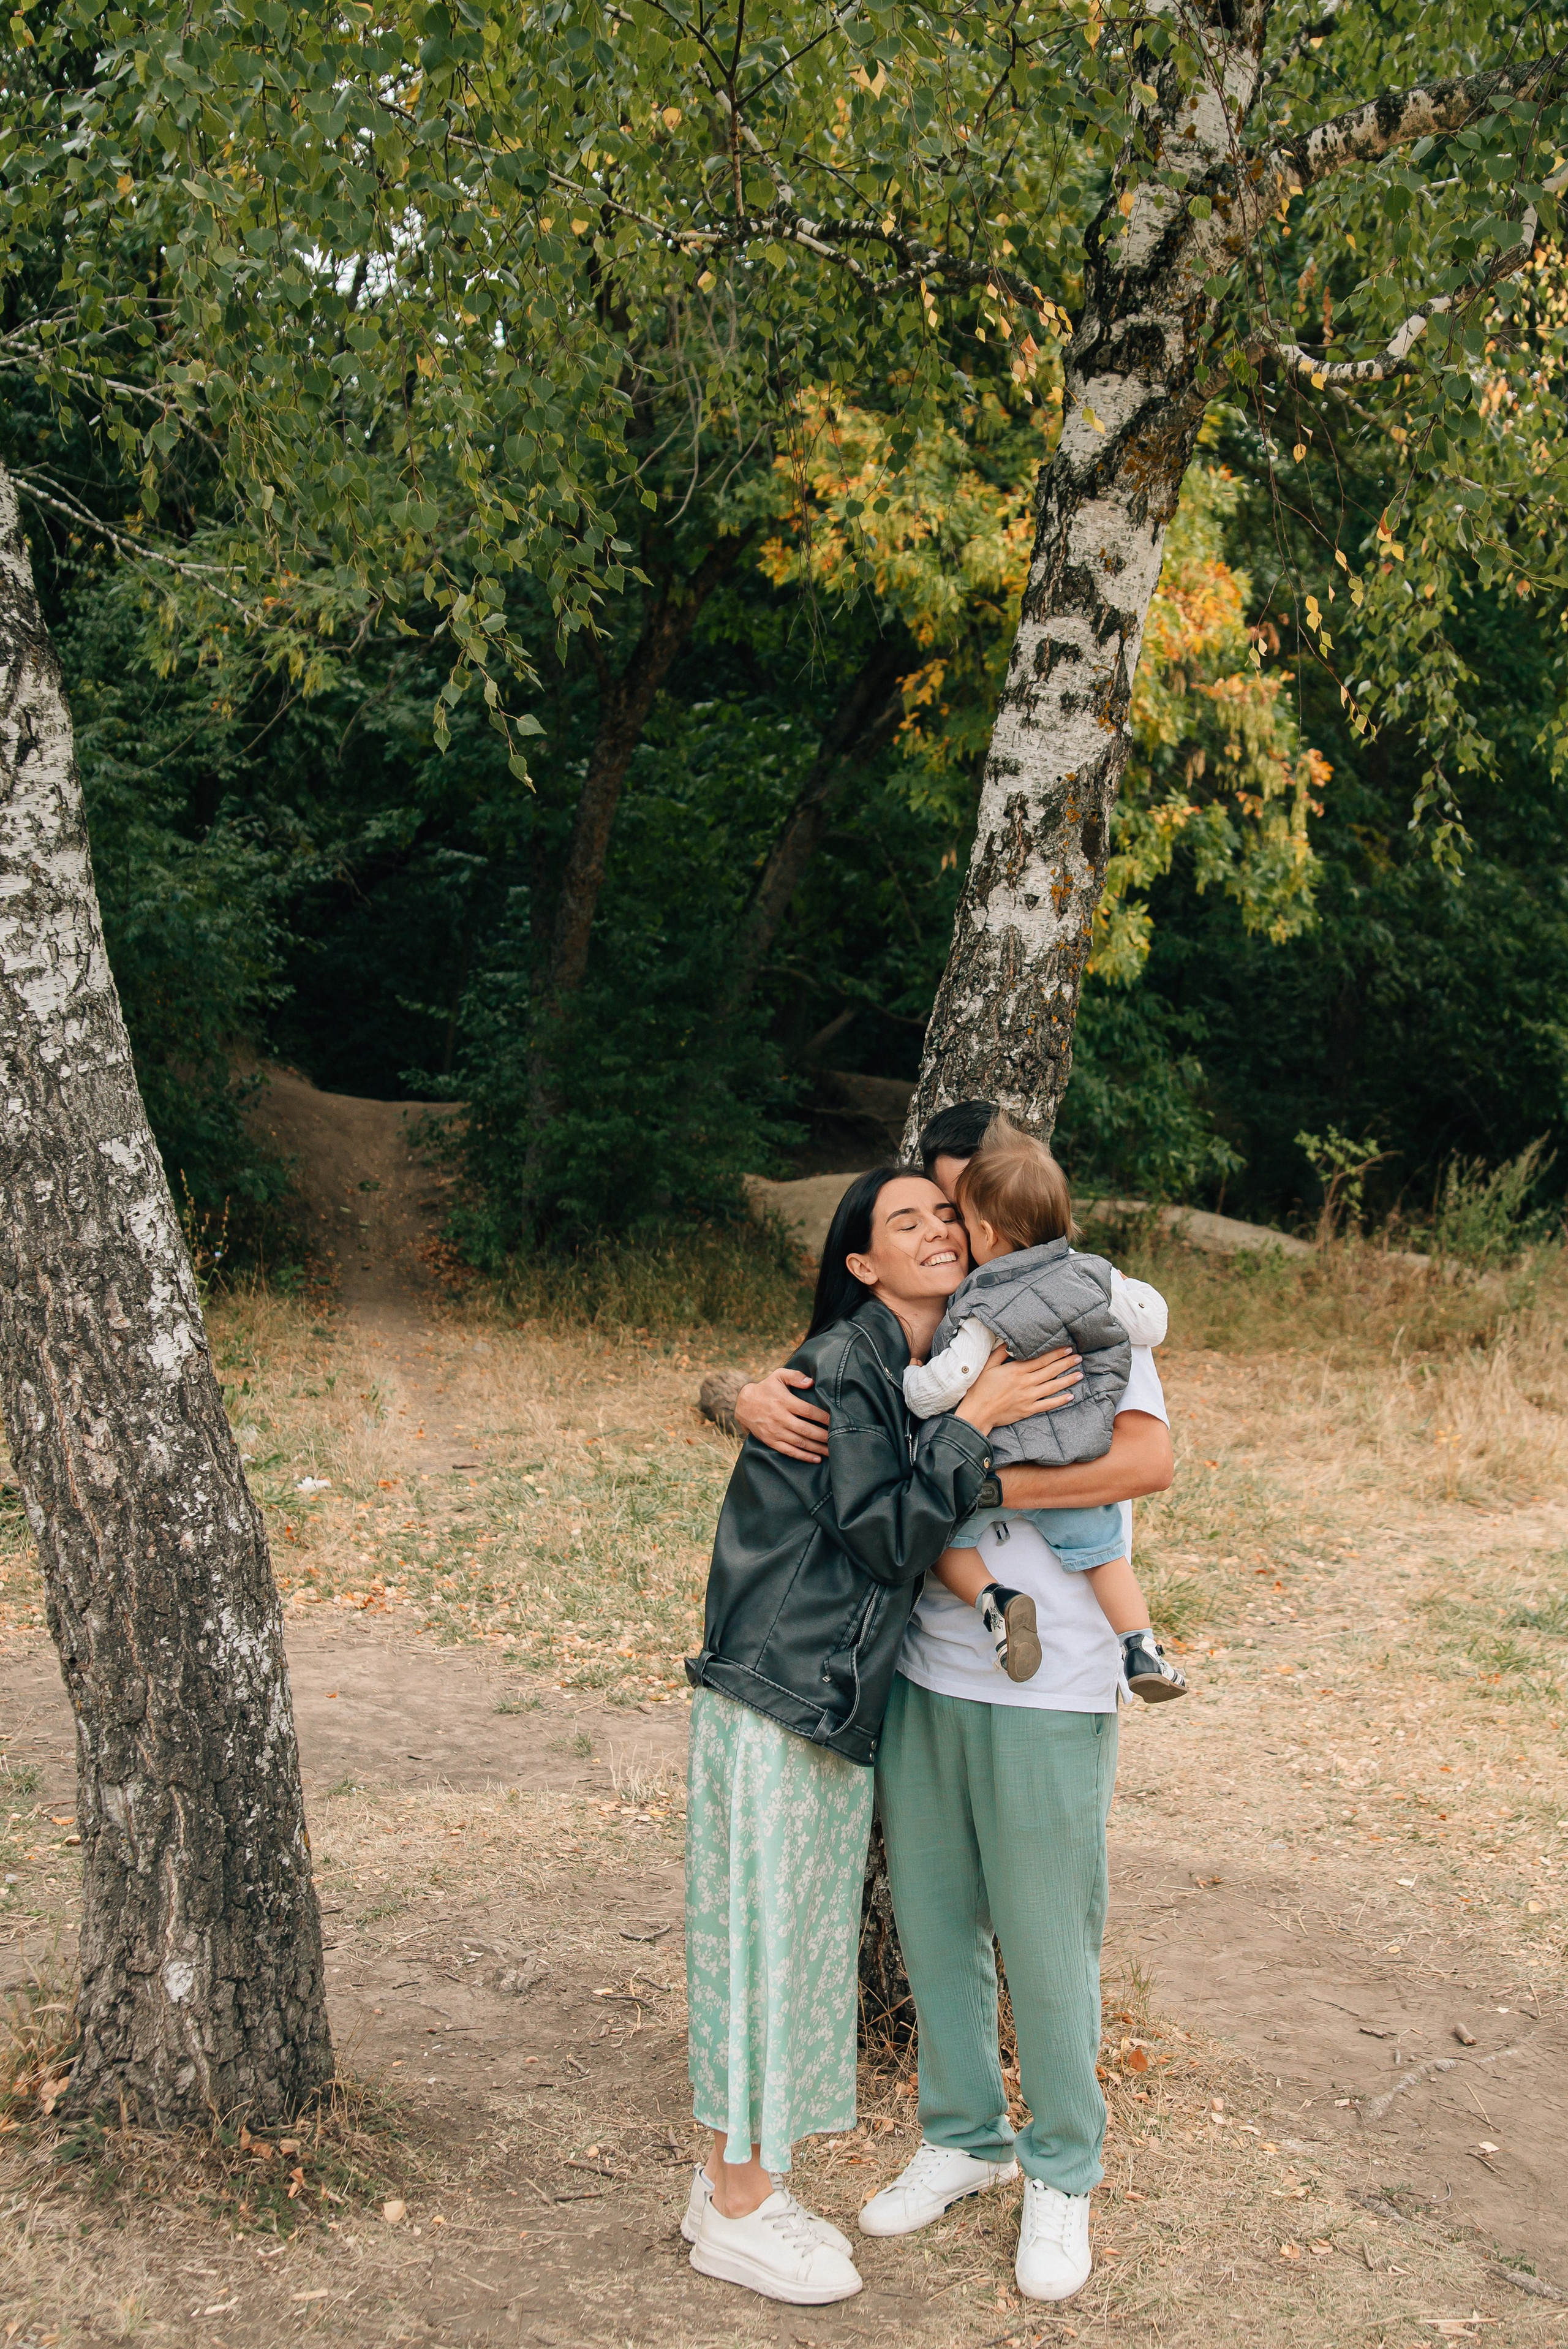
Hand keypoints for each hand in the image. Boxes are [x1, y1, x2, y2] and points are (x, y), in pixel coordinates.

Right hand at [734, 1366, 830, 1462]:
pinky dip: (803, 1456)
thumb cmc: (766, 1388)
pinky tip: (816, 1459)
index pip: (807, 1411)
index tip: (835, 1420)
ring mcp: (775, 1431)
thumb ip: (795, 1376)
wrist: (744, 1405)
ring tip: (832, 1451)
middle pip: (806, 1429)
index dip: (822, 1417)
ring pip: (799, 1442)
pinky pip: (789, 1451)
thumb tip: (811, 1382)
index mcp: (784, 1401)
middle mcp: (779, 1417)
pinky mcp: (771, 1441)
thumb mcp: (778, 1376)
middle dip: (823, 1436)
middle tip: (838, 1439)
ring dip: (817, 1448)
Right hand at [955, 1344, 1081, 1437]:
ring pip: (1052, 1387)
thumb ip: (1000, 1353)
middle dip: (1066, 1363)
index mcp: (1016, 1371)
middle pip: (1050, 1371)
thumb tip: (1009, 1341)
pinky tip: (1070, 1396)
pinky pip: (1048, 1404)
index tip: (1067, 1349)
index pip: (1041, 1360)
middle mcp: (1025, 1383)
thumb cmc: (980, 1389)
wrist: (978, 1412)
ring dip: (1067, 1380)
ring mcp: (1028, 1397)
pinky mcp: (1028, 1409)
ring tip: (1079, 1374)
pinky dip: (1060, 1400)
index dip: (1056, 1354)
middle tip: (1079, 1358)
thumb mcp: (987, 1366)